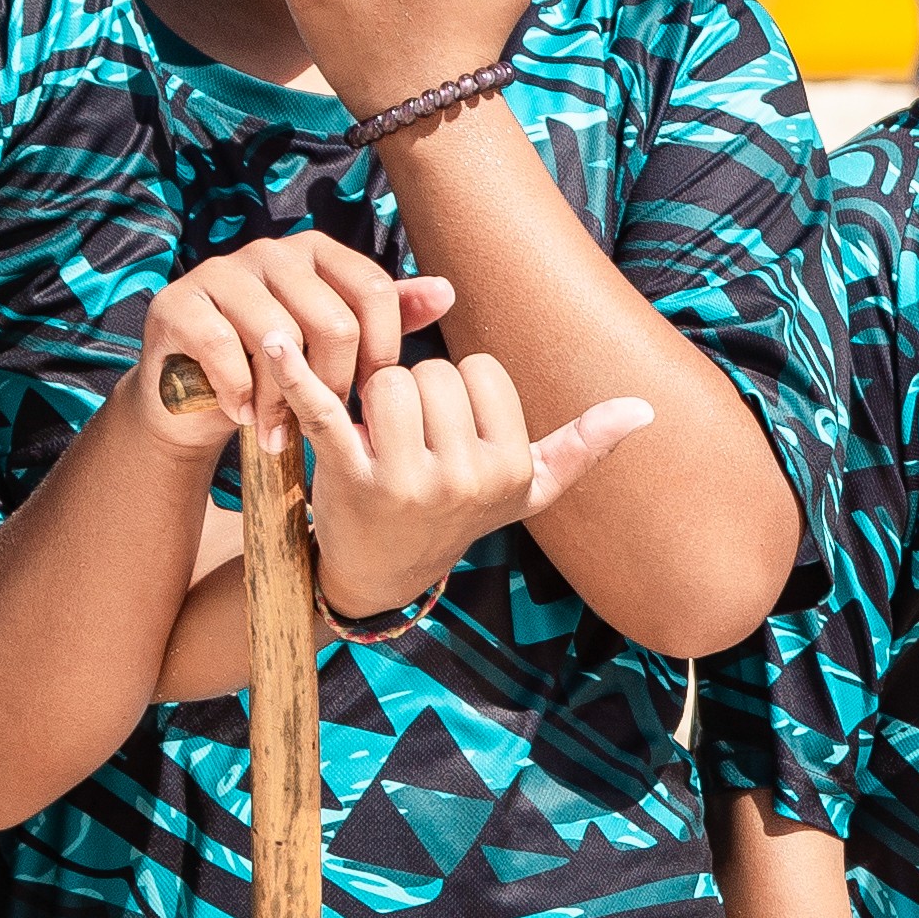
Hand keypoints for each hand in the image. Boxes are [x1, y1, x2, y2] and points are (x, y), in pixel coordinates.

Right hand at [133, 233, 445, 453]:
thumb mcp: (337, 347)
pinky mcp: (179, 304)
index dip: (380, 354)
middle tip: (323, 420)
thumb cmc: (277, 372)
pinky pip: (226, 349)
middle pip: (333, 321)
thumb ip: (388, 318)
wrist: (192, 399)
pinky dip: (240, 394)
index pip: (375, 292)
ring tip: (280, 431)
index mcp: (319, 252)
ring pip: (280, 340)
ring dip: (284, 400)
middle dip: (333, 385)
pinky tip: (243, 415)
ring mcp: (222, 272)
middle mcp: (273, 252)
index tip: (368, 397)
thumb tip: (447, 291)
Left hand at [297, 350, 650, 620]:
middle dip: (416, 390)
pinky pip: (324, 410)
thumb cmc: (455, 515)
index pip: (481, 373)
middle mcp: (464, 478)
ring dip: (373, 396)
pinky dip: (296, 375)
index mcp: (508, 470)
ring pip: (389, 380)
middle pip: (435, 372)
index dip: (458, 391)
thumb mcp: (523, 490)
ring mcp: (405, 481)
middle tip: (405, 438)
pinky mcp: (347, 478)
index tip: (449, 433)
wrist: (379, 574)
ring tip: (374, 437)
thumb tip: (645, 410)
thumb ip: (580, 448)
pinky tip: (273, 343)